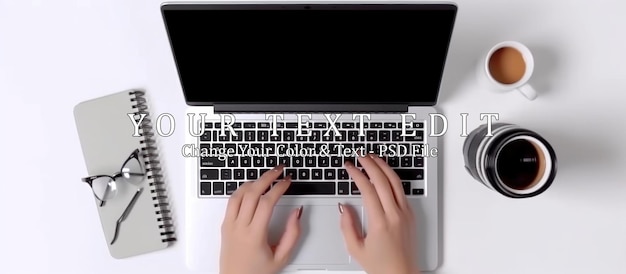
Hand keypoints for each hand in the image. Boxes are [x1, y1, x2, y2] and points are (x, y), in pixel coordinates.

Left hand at [220, 165, 301, 273]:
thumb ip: (292, 234)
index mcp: (254, 235)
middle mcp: (239, 227)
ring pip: (238, 194)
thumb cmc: (256, 273)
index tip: (287, 181)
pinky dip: (242, 190)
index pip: (267, 202)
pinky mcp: (224, 225)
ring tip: (266, 177)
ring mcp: (229, 225)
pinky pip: (231, 201)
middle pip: (252, 193)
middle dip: (267, 177)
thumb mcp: (281, 257)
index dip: (279, 188)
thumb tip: (297, 213)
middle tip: (278, 170)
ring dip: (253, 181)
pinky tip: (252, 187)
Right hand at [339, 154, 419, 273]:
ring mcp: (405, 213)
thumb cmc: (381, 266)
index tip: (349, 166)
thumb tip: (344, 207)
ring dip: (383, 166)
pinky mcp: (411, 215)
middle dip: (370, 164)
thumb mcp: (355, 249)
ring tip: (373, 157)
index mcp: (380, 222)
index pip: (368, 189)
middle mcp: (395, 215)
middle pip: (383, 180)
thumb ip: (346, 225)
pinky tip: (385, 173)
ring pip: (395, 182)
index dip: (357, 174)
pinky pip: (401, 190)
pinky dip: (391, 177)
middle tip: (360, 155)